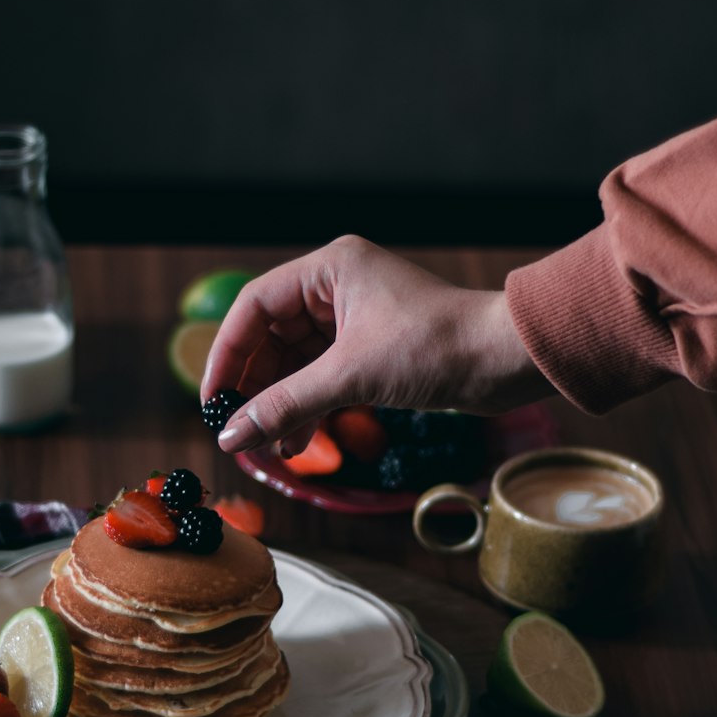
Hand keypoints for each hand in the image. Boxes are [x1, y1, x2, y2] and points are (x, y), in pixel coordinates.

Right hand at [200, 235, 548, 454]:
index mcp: (329, 269)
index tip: (211, 400)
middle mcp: (339, 287)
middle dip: (254, 388)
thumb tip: (232, 435)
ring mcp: (356, 319)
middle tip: (236, 429)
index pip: (254, 308)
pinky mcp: (373, 350)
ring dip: (282, 405)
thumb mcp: (350, 377)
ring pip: (297, 363)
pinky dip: (309, 409)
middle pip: (272, 338)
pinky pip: (323, 378)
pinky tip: (298, 443)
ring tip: (269, 446)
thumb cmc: (436, 347)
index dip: (227, 354)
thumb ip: (285, 406)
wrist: (505, 362)